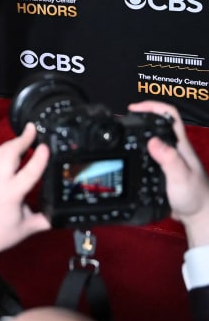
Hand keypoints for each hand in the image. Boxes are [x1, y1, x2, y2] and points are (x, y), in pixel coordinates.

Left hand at [0, 124, 50, 267]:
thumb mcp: (25, 229)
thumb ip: (43, 220)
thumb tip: (58, 216)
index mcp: (11, 194)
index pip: (28, 171)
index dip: (39, 158)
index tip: (46, 146)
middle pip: (9, 153)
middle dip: (21, 139)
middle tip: (32, 129)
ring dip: (11, 143)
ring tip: (23, 137)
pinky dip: (2, 153)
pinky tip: (9, 153)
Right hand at [130, 101, 208, 246]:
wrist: (199, 214)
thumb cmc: (195, 196)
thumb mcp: (181, 177)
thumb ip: (169, 159)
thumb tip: (153, 141)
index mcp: (179, 145)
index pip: (169, 114)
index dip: (151, 106)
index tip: (132, 108)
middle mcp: (174, 148)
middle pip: (158, 122)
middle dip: (139, 116)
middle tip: (122, 119)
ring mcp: (169, 157)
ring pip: (152, 136)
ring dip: (137, 132)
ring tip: (122, 134)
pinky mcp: (163, 167)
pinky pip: (148, 152)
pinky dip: (136, 148)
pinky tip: (129, 154)